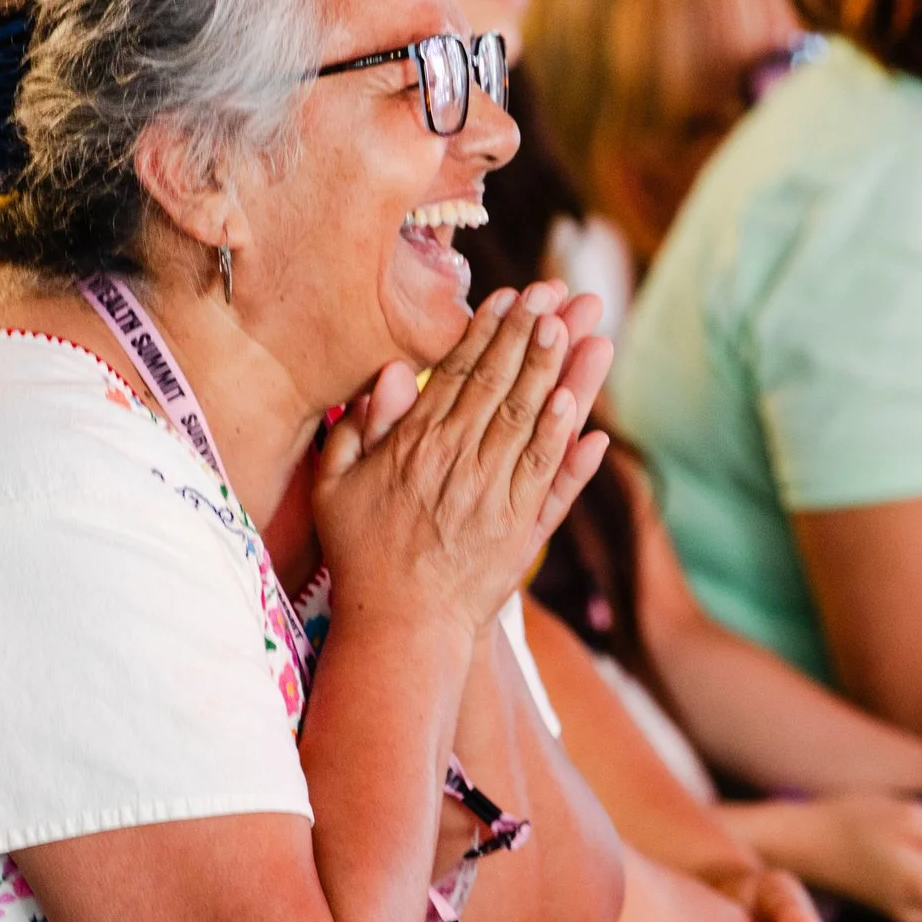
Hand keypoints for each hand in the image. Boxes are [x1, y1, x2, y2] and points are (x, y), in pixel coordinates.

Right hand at [314, 282, 611, 638]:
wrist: (398, 628)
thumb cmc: (361, 554)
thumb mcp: (335, 487)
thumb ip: (357, 429)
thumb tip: (386, 375)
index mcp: (414, 448)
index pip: (457, 375)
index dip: (488, 333)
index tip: (512, 296)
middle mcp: (458, 465)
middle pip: (501, 386)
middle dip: (531, 335)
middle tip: (556, 293)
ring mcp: (494, 499)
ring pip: (532, 423)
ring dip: (558, 373)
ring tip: (581, 328)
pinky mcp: (521, 533)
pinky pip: (550, 480)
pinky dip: (568, 446)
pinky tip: (586, 412)